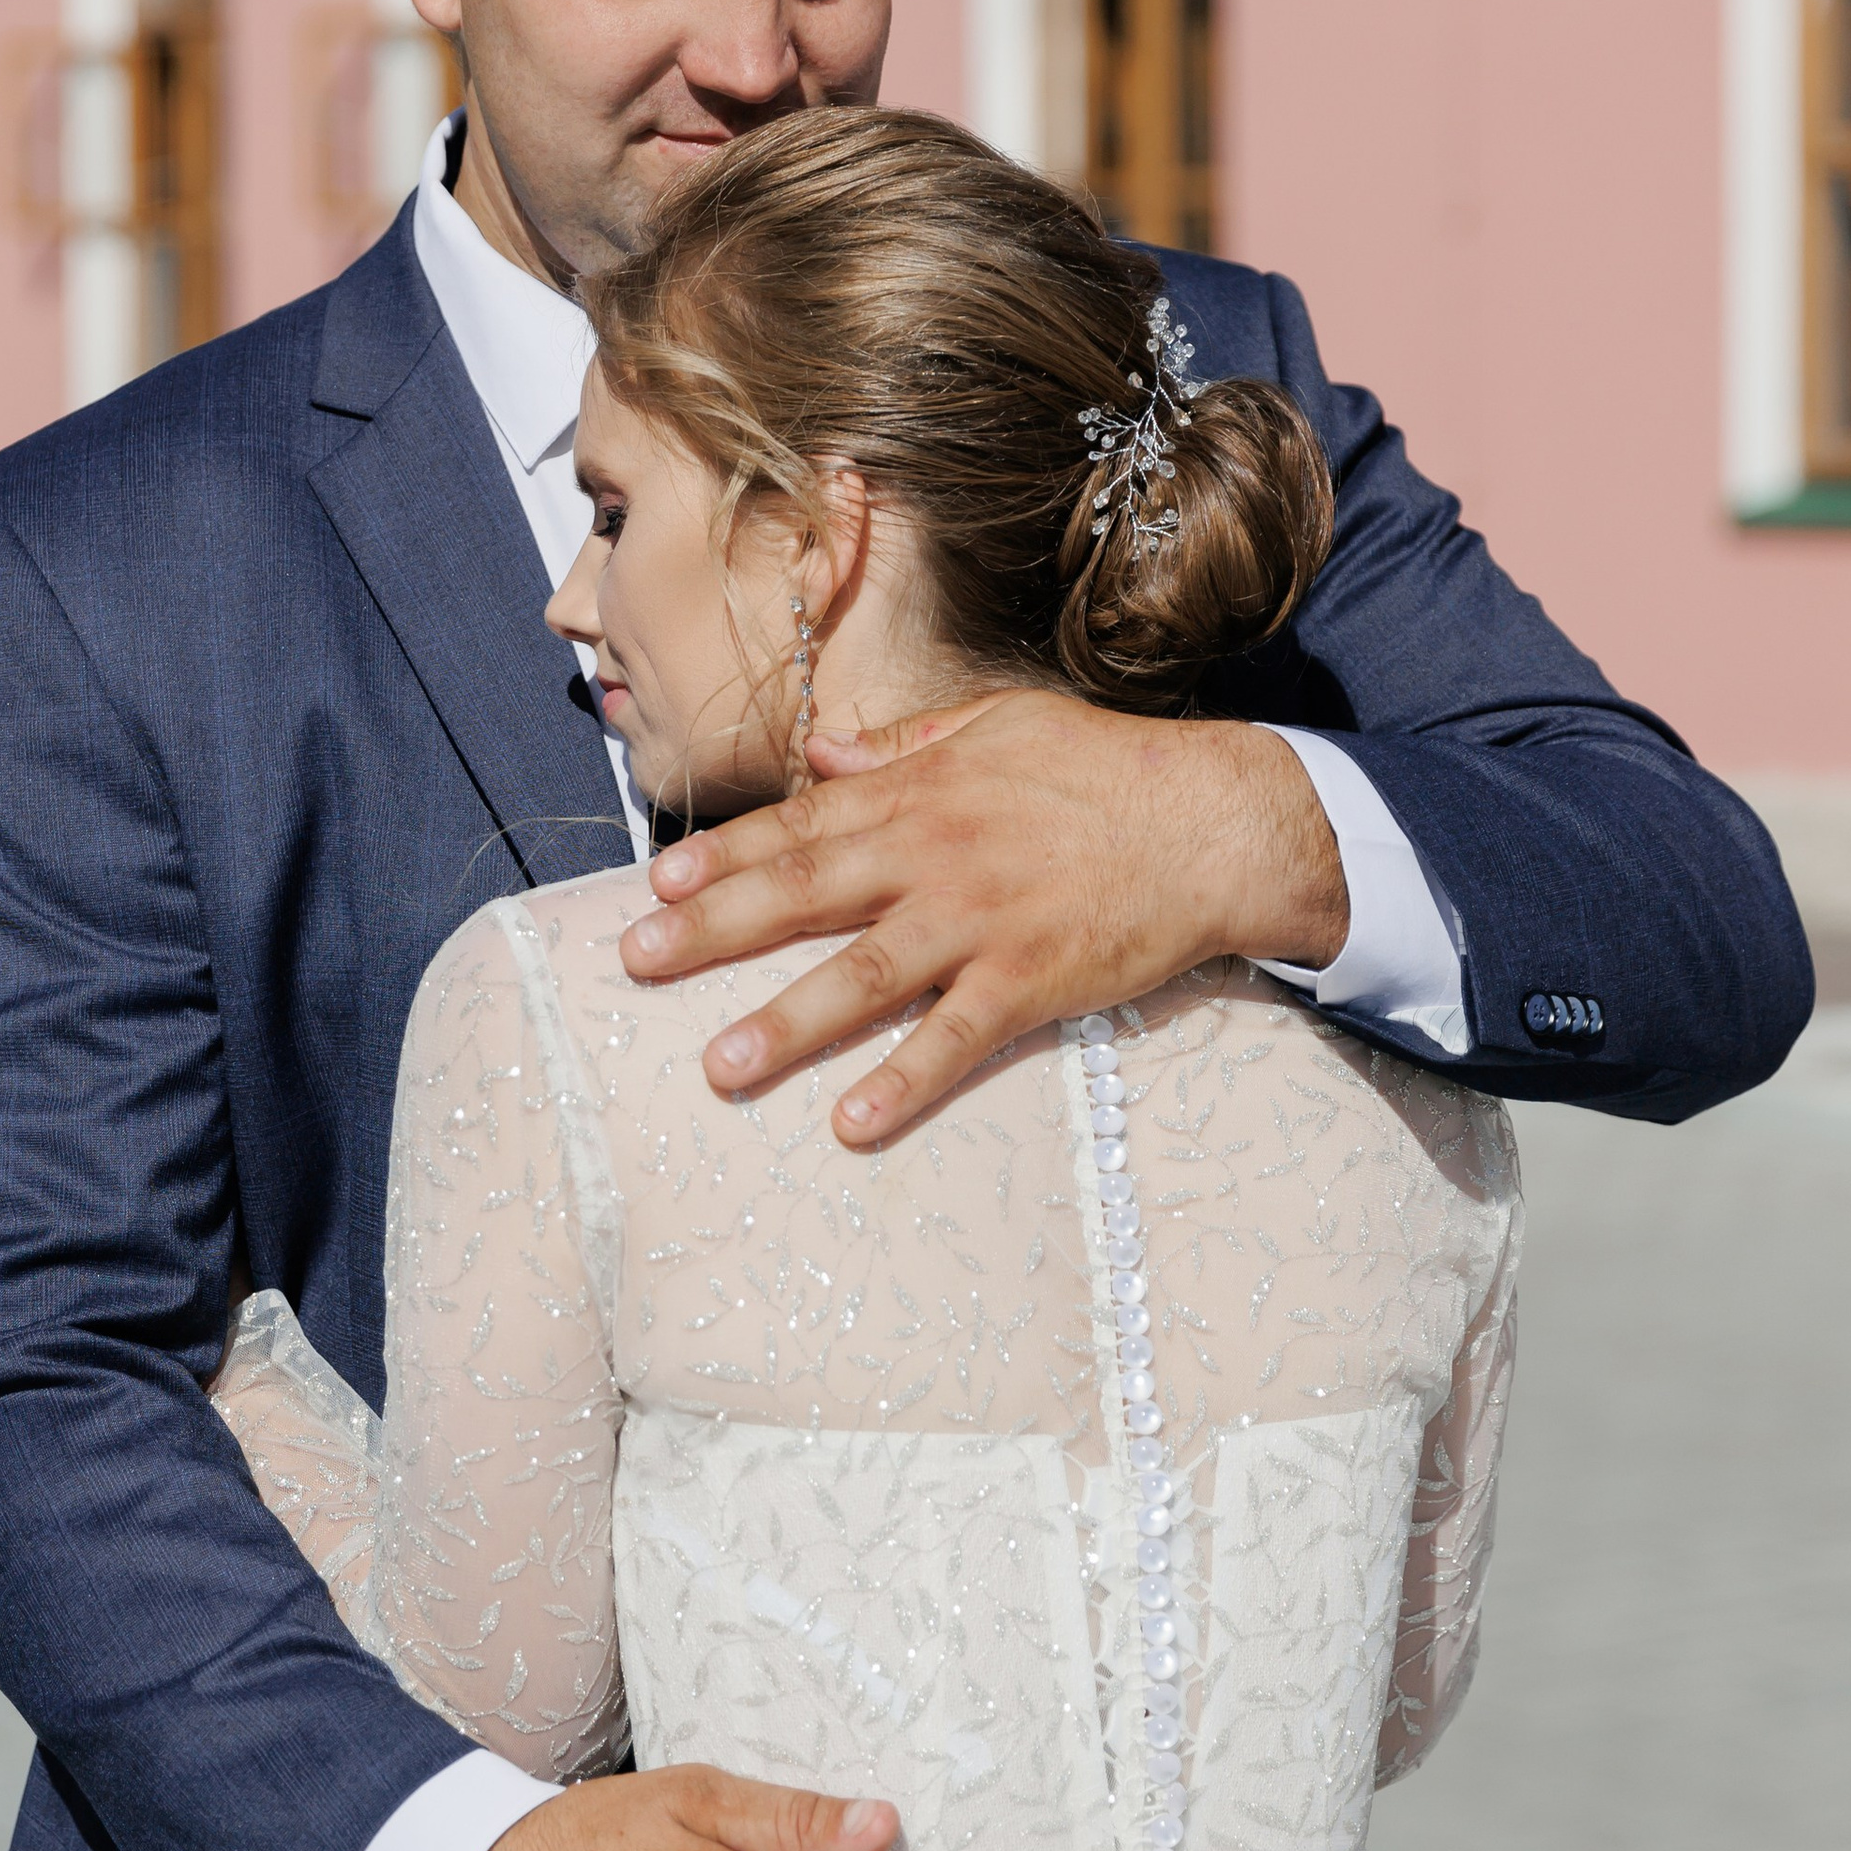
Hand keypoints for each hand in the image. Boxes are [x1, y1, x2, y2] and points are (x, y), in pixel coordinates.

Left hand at [621, 692, 1346, 1145]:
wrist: (1215, 819)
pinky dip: (905, 1081)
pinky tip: (851, 1124)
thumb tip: (823, 750)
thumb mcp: (999, 726)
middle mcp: (935, 854)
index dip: (724, 855)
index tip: (657, 884)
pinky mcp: (1034, 980)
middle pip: (804, 892)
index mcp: (919, 793)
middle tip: (636, 965)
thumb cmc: (1106, 769)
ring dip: (787, 1022)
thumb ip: (904, 744)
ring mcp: (982, 919)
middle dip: (713, 930)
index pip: (800, 823)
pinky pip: (957, 1038)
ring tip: (719, 1065)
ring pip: (865, 974)